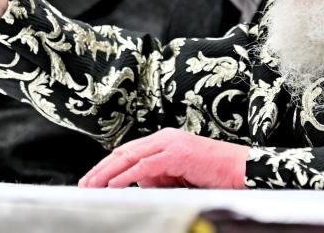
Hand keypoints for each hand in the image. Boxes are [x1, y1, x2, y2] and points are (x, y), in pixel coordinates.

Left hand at [79, 128, 247, 188]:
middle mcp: (165, 137)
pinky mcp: (176, 154)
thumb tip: (135, 182)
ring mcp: (171, 143)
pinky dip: (126, 176)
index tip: (92, 179)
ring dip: (107, 173)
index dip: (107, 165)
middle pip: (124, 151)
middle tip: (84, 184)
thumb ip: (157, 174)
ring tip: (91, 186)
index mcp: (165, 140)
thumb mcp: (178, 174)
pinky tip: (113, 185)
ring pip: (130, 157)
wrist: (240, 168)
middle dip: (100, 169)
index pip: (128, 151)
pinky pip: (144, 167)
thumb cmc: (214, 173)